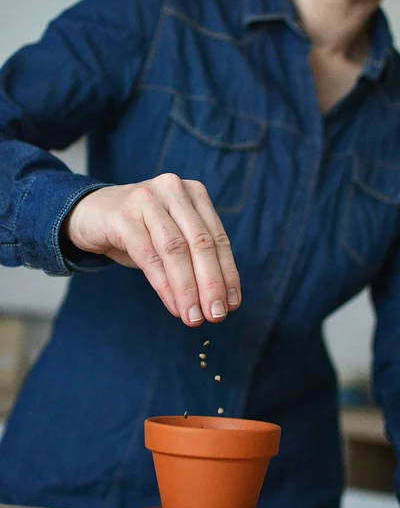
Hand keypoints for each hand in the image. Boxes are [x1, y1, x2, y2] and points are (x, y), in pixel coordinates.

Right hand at [63, 174, 240, 325]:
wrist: (89, 214)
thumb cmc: (138, 231)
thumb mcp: (171, 238)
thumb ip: (194, 260)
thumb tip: (218, 301)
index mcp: (194, 193)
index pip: (218, 238)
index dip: (228, 273)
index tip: (233, 304)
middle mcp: (174, 190)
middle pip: (200, 243)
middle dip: (211, 284)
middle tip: (216, 315)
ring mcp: (147, 199)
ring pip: (176, 250)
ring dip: (188, 289)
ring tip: (194, 317)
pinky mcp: (123, 216)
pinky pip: (149, 256)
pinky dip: (164, 285)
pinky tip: (174, 306)